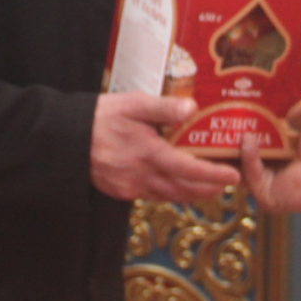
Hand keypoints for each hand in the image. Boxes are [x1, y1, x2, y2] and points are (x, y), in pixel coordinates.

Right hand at [91, 92, 237, 203]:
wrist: (66, 139)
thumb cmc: (100, 117)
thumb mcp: (133, 104)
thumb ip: (163, 108)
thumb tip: (192, 108)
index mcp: (147, 153)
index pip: (188, 169)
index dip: (213, 174)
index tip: (234, 176)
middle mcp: (141, 175)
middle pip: (183, 189)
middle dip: (207, 189)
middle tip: (228, 184)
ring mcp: (130, 186)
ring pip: (168, 196)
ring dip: (191, 194)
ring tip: (209, 188)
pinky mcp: (120, 191)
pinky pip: (152, 195)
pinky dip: (169, 193)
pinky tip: (175, 185)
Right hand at [240, 84, 300, 214]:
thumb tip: (292, 72)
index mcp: (289, 148)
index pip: (260, 136)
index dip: (247, 121)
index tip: (232, 105)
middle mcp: (280, 167)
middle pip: (246, 152)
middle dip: (233, 134)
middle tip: (221, 115)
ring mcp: (273, 184)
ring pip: (243, 166)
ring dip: (236, 146)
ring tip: (229, 126)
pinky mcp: (269, 196)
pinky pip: (252, 177)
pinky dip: (248, 159)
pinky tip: (248, 141)